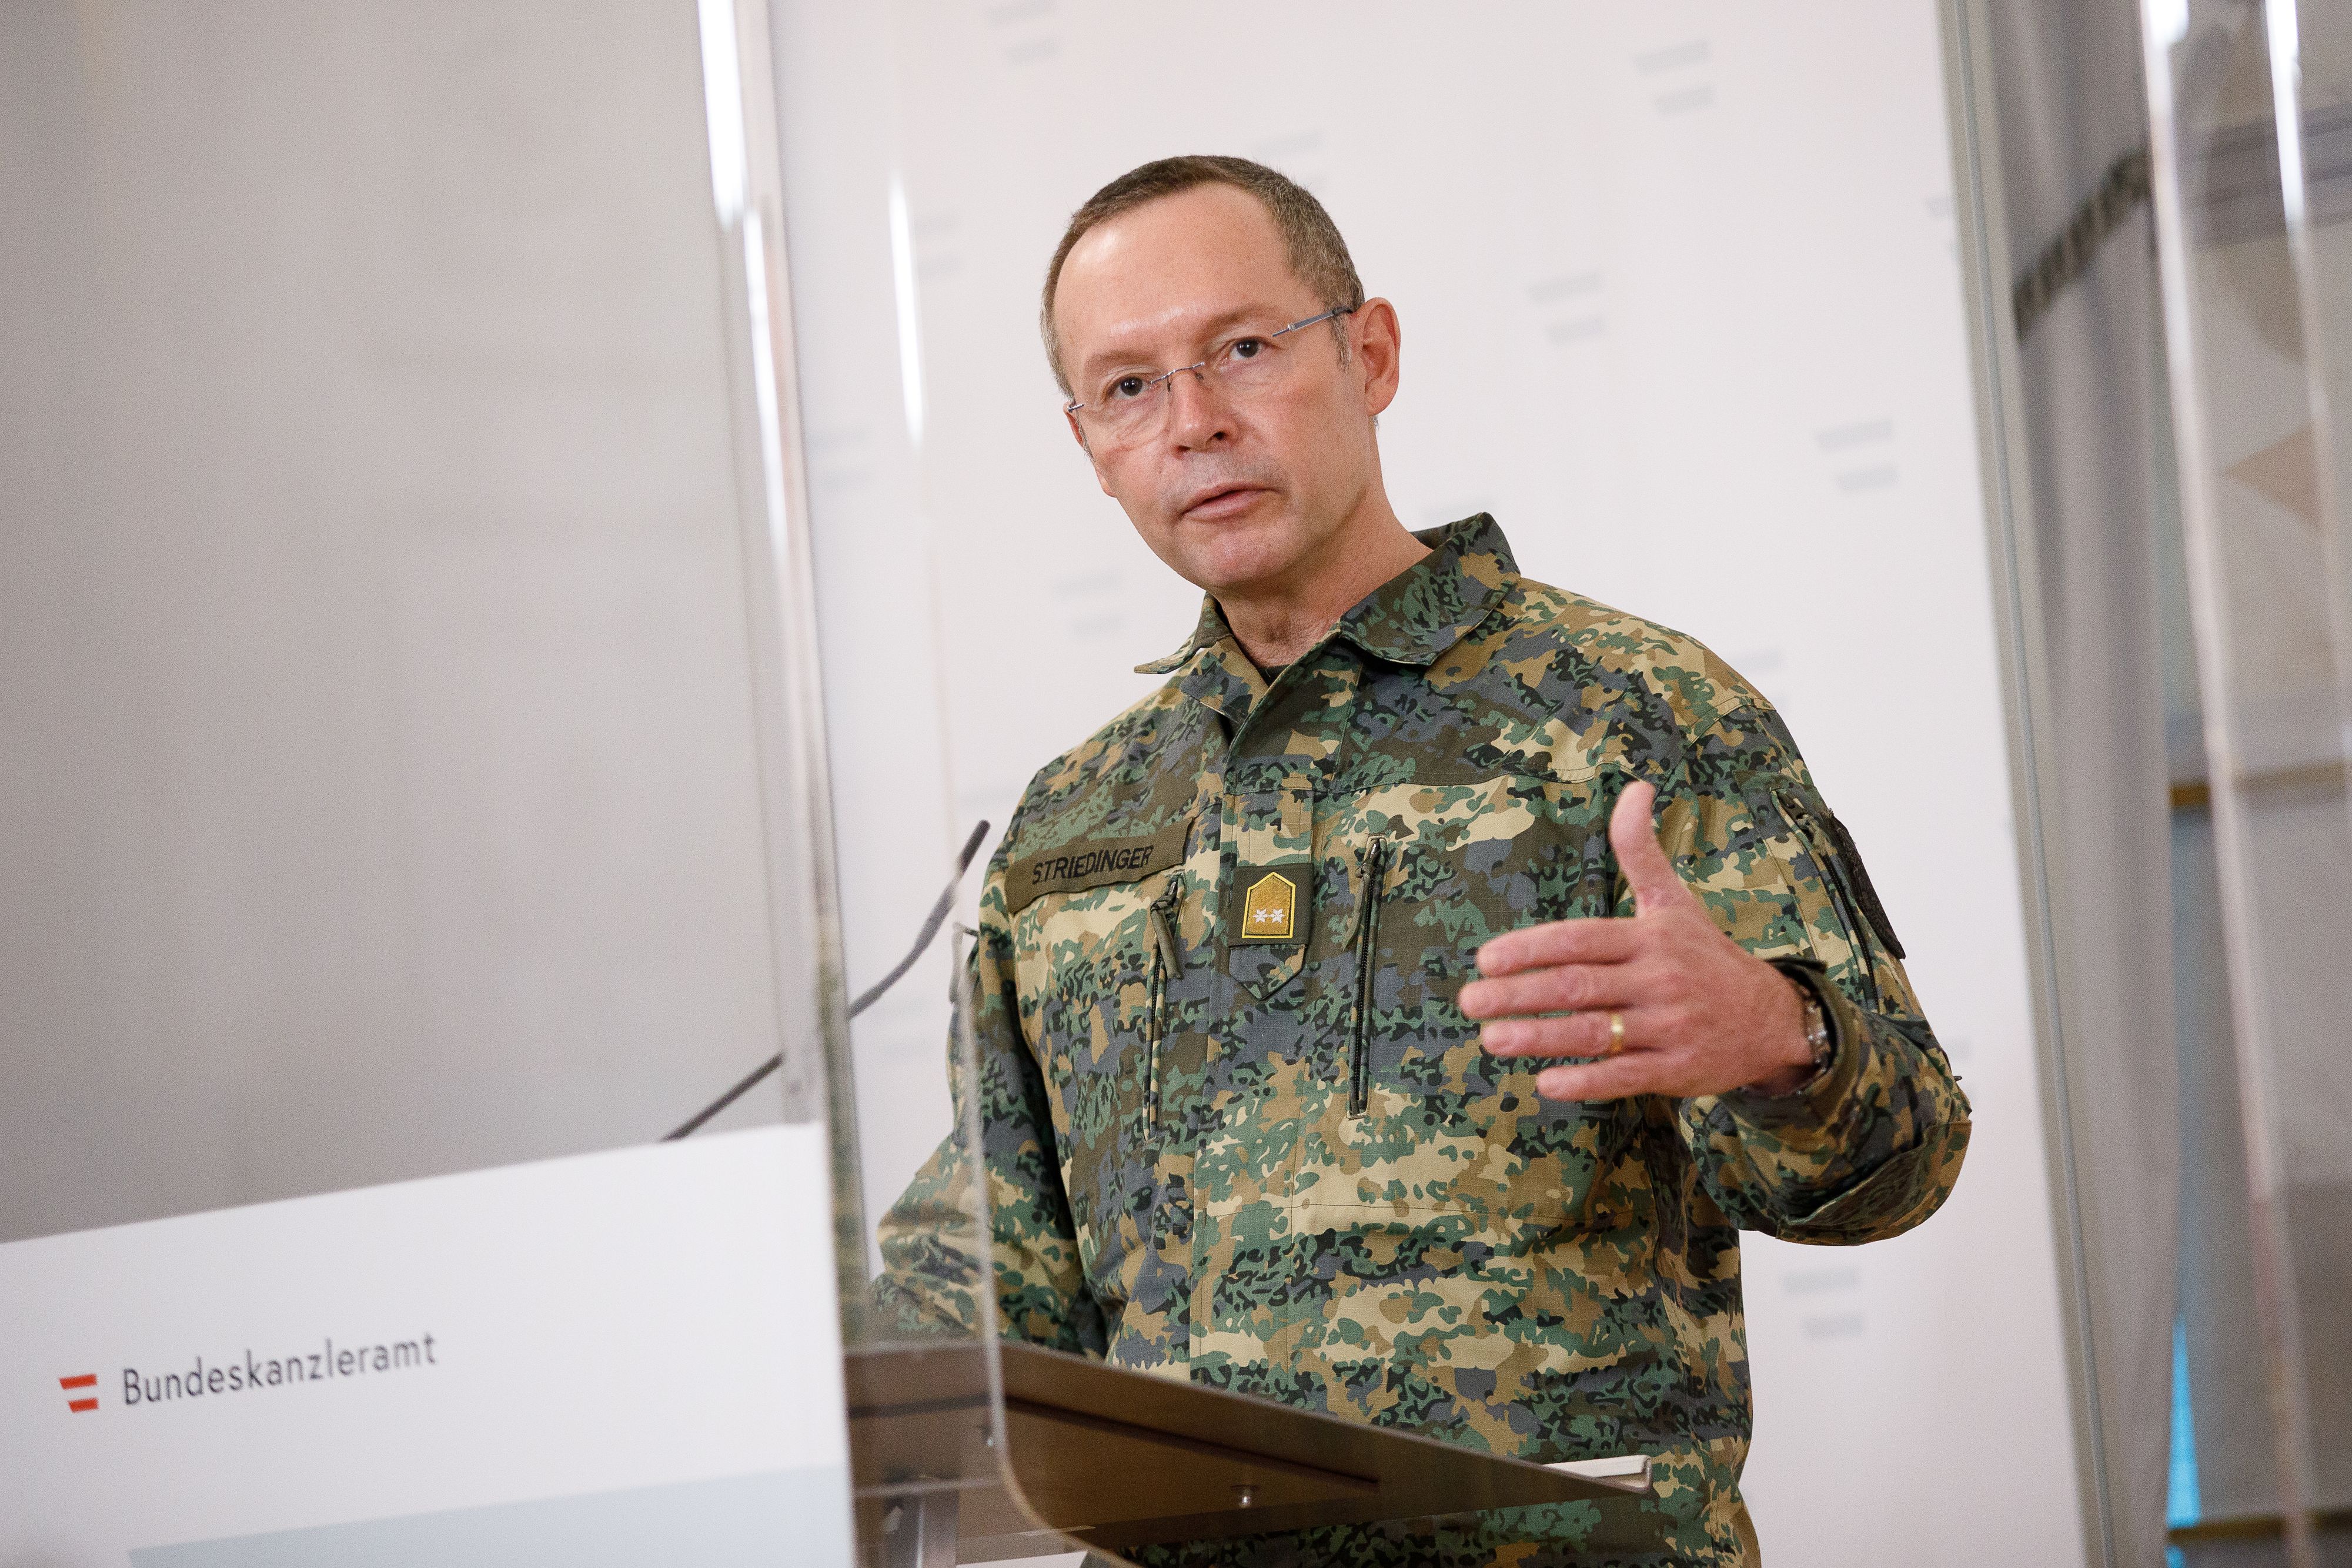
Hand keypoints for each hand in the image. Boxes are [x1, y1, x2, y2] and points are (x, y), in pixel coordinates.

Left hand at [1459, 780, 1815, 1101]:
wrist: (1771, 1018)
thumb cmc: (1705, 955)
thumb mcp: (1675, 900)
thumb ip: (1641, 850)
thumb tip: (1636, 787)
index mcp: (1650, 937)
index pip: (1580, 940)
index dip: (1530, 949)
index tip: (1485, 959)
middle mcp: (1658, 980)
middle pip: (1578, 987)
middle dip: (1519, 995)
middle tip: (1470, 1002)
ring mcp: (1669, 1027)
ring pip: (1594, 1034)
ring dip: (1539, 1038)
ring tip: (1491, 1039)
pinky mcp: (1677, 1070)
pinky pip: (1624, 1077)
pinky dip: (1584, 1082)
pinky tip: (1545, 1083)